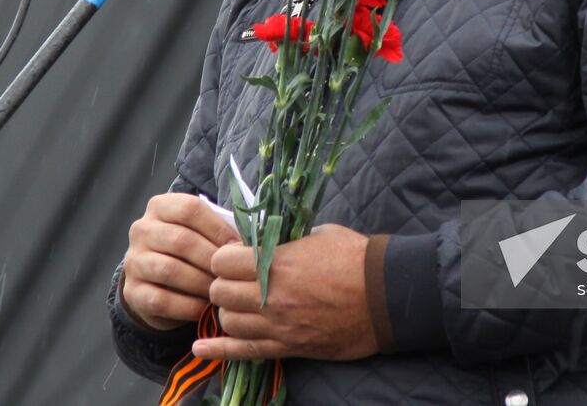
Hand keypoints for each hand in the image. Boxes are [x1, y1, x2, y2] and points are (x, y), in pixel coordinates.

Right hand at [121, 192, 239, 330]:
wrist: (158, 283)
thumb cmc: (192, 251)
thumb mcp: (202, 233)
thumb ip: (220, 230)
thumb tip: (247, 244)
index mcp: (160, 206)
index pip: (190, 209)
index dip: (218, 229)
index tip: (239, 247)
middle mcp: (141, 230)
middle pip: (181, 240)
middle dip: (212, 259)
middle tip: (233, 274)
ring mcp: (133, 261)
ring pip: (170, 270)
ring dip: (201, 283)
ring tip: (221, 291)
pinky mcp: (132, 291)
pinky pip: (161, 300)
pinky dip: (188, 306)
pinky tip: (205, 308)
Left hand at [194, 223, 378, 360]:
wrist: (385, 296)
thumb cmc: (354, 257)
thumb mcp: (317, 234)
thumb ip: (284, 239)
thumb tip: (263, 239)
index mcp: (278, 263)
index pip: (222, 261)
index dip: (224, 256)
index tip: (234, 255)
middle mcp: (272, 296)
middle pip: (220, 292)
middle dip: (223, 283)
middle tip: (236, 278)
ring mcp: (279, 325)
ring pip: (228, 321)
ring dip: (229, 310)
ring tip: (241, 303)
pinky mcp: (289, 347)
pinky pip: (245, 352)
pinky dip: (220, 350)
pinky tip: (201, 348)